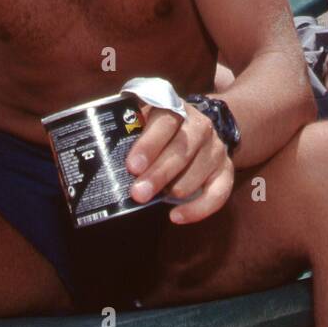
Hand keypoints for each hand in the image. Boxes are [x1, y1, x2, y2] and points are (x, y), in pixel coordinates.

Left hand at [125, 105, 233, 223]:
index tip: (132, 166)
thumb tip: (101, 158)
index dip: (149, 145)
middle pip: (181, 151)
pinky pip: (218, 193)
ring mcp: (216, 149)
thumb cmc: (160, 131)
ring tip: (154, 200)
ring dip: (174, 190)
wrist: (198, 129)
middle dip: (158, 174)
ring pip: (197, 173)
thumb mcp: (146, 120)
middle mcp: (201, 127)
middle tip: (138, 193)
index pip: (165, 123)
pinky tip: (176, 216)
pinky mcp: (226, 170)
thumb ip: (129, 132)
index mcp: (176, 110)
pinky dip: (197, 209)